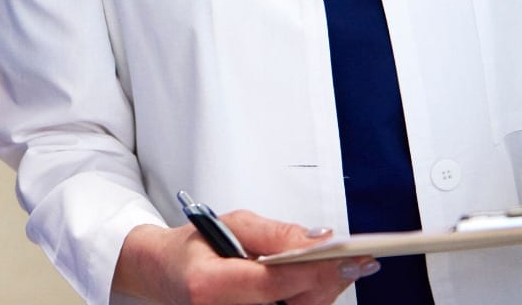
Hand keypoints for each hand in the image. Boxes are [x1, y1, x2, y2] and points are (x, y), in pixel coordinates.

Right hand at [114, 213, 378, 304]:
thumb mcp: (229, 224)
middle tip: (356, 261)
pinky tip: (314, 285)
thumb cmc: (195, 247)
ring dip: (320, 294)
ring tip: (337, 270)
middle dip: (325, 282)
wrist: (165, 276)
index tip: (347, 257)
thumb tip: (318, 240)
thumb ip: (274, 233)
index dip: (313, 270)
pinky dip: (306, 302)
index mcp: (209, 286)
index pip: (272, 282)